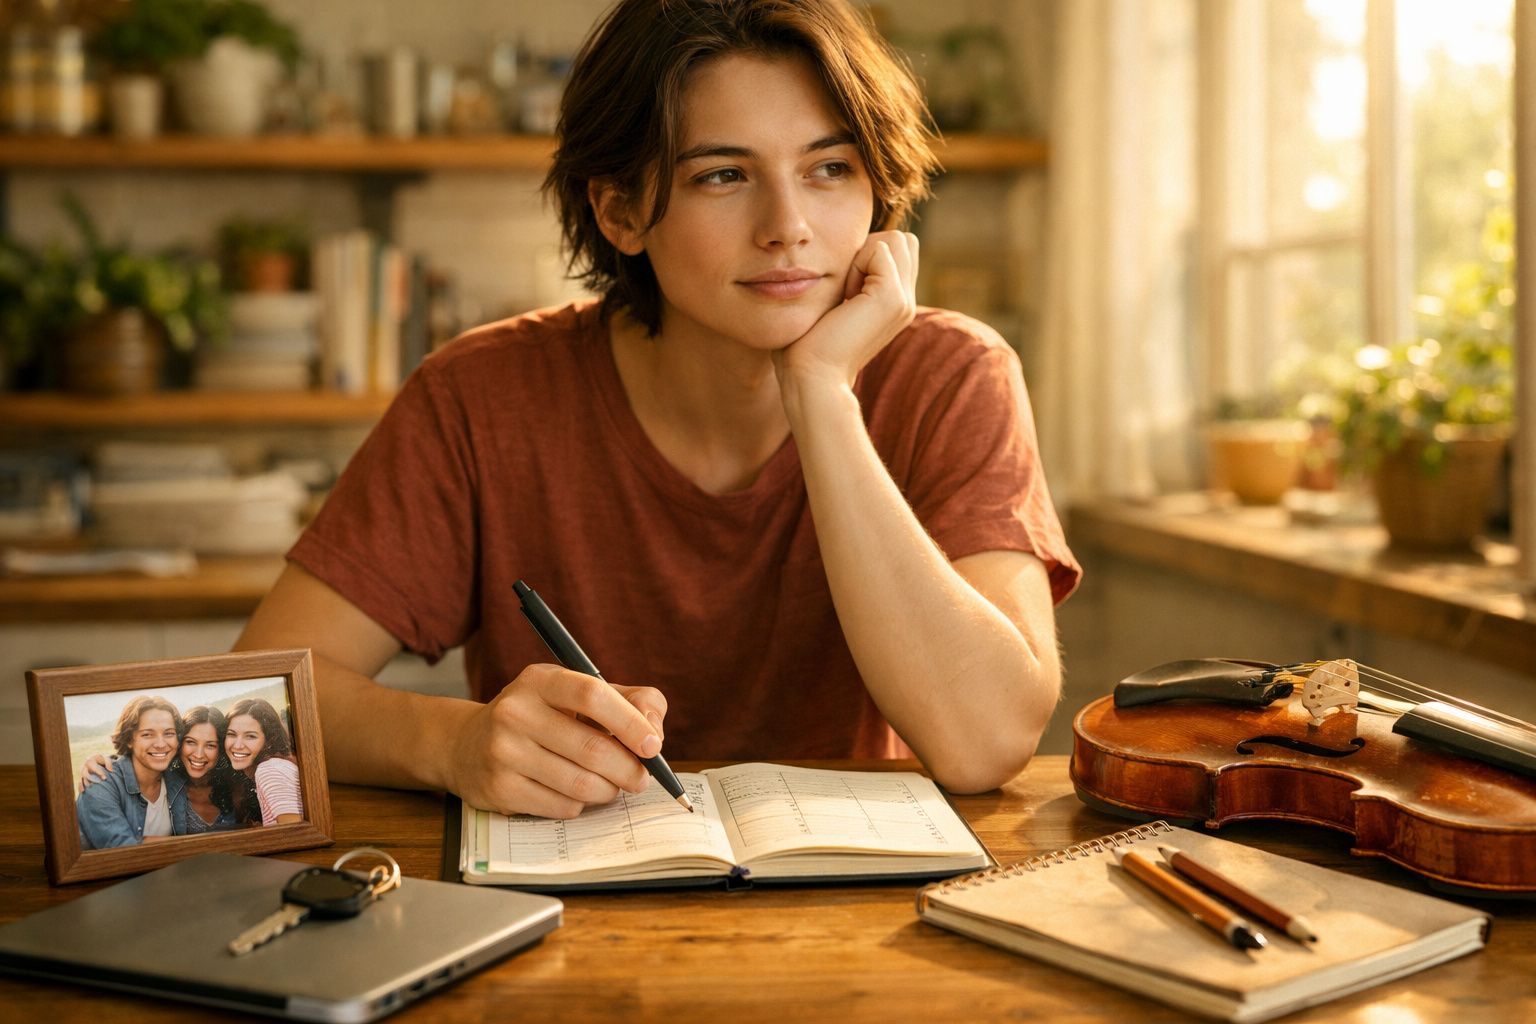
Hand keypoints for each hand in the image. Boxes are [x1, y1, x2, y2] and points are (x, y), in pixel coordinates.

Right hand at [79, 753, 111, 793]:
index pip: (93, 767)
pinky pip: (79, 782)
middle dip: (91, 779)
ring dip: (85, 783)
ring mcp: (82, 772)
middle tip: (97, 783)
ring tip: (90, 787)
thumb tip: (110, 770)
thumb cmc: (102, 761)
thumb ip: (108, 763)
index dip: (99, 772)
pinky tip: (83, 791)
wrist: (96, 762)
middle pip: (85, 773)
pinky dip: (80, 786)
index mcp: (90, 761)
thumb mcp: (106, 759)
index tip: (105, 778)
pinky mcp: (81, 777)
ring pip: (82, 778)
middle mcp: (84, 767)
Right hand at [447, 662, 668, 818]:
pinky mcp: (499, 789)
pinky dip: (581, 804)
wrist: (468, 745)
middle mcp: (515, 712)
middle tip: (641, 777)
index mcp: (540, 680)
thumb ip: (630, 701)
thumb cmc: (543, 717)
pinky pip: (562, 806)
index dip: (630, 722)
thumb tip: (654, 736)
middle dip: (629, 769)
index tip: (653, 746)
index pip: (593, 694)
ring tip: (611, 785)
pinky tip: (576, 792)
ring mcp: (503, 752)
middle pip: (592, 748)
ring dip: (609, 790)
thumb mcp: (579, 694)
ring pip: (580, 784)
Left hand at [774, 229, 918, 393]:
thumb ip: (849, 277)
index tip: (843, 292)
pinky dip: (854, 263)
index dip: (867, 257)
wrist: (812, 376)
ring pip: (895, 239)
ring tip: (845, 293)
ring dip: (862, 256)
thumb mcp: (835, 302)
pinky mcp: (892, 298)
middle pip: (902, 241)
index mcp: (896, 303)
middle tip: (845, 289)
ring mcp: (904, 301)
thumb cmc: (808, 343)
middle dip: (869, 251)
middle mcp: (906, 302)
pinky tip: (844, 297)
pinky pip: (879, 248)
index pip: (898, 249)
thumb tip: (842, 247)